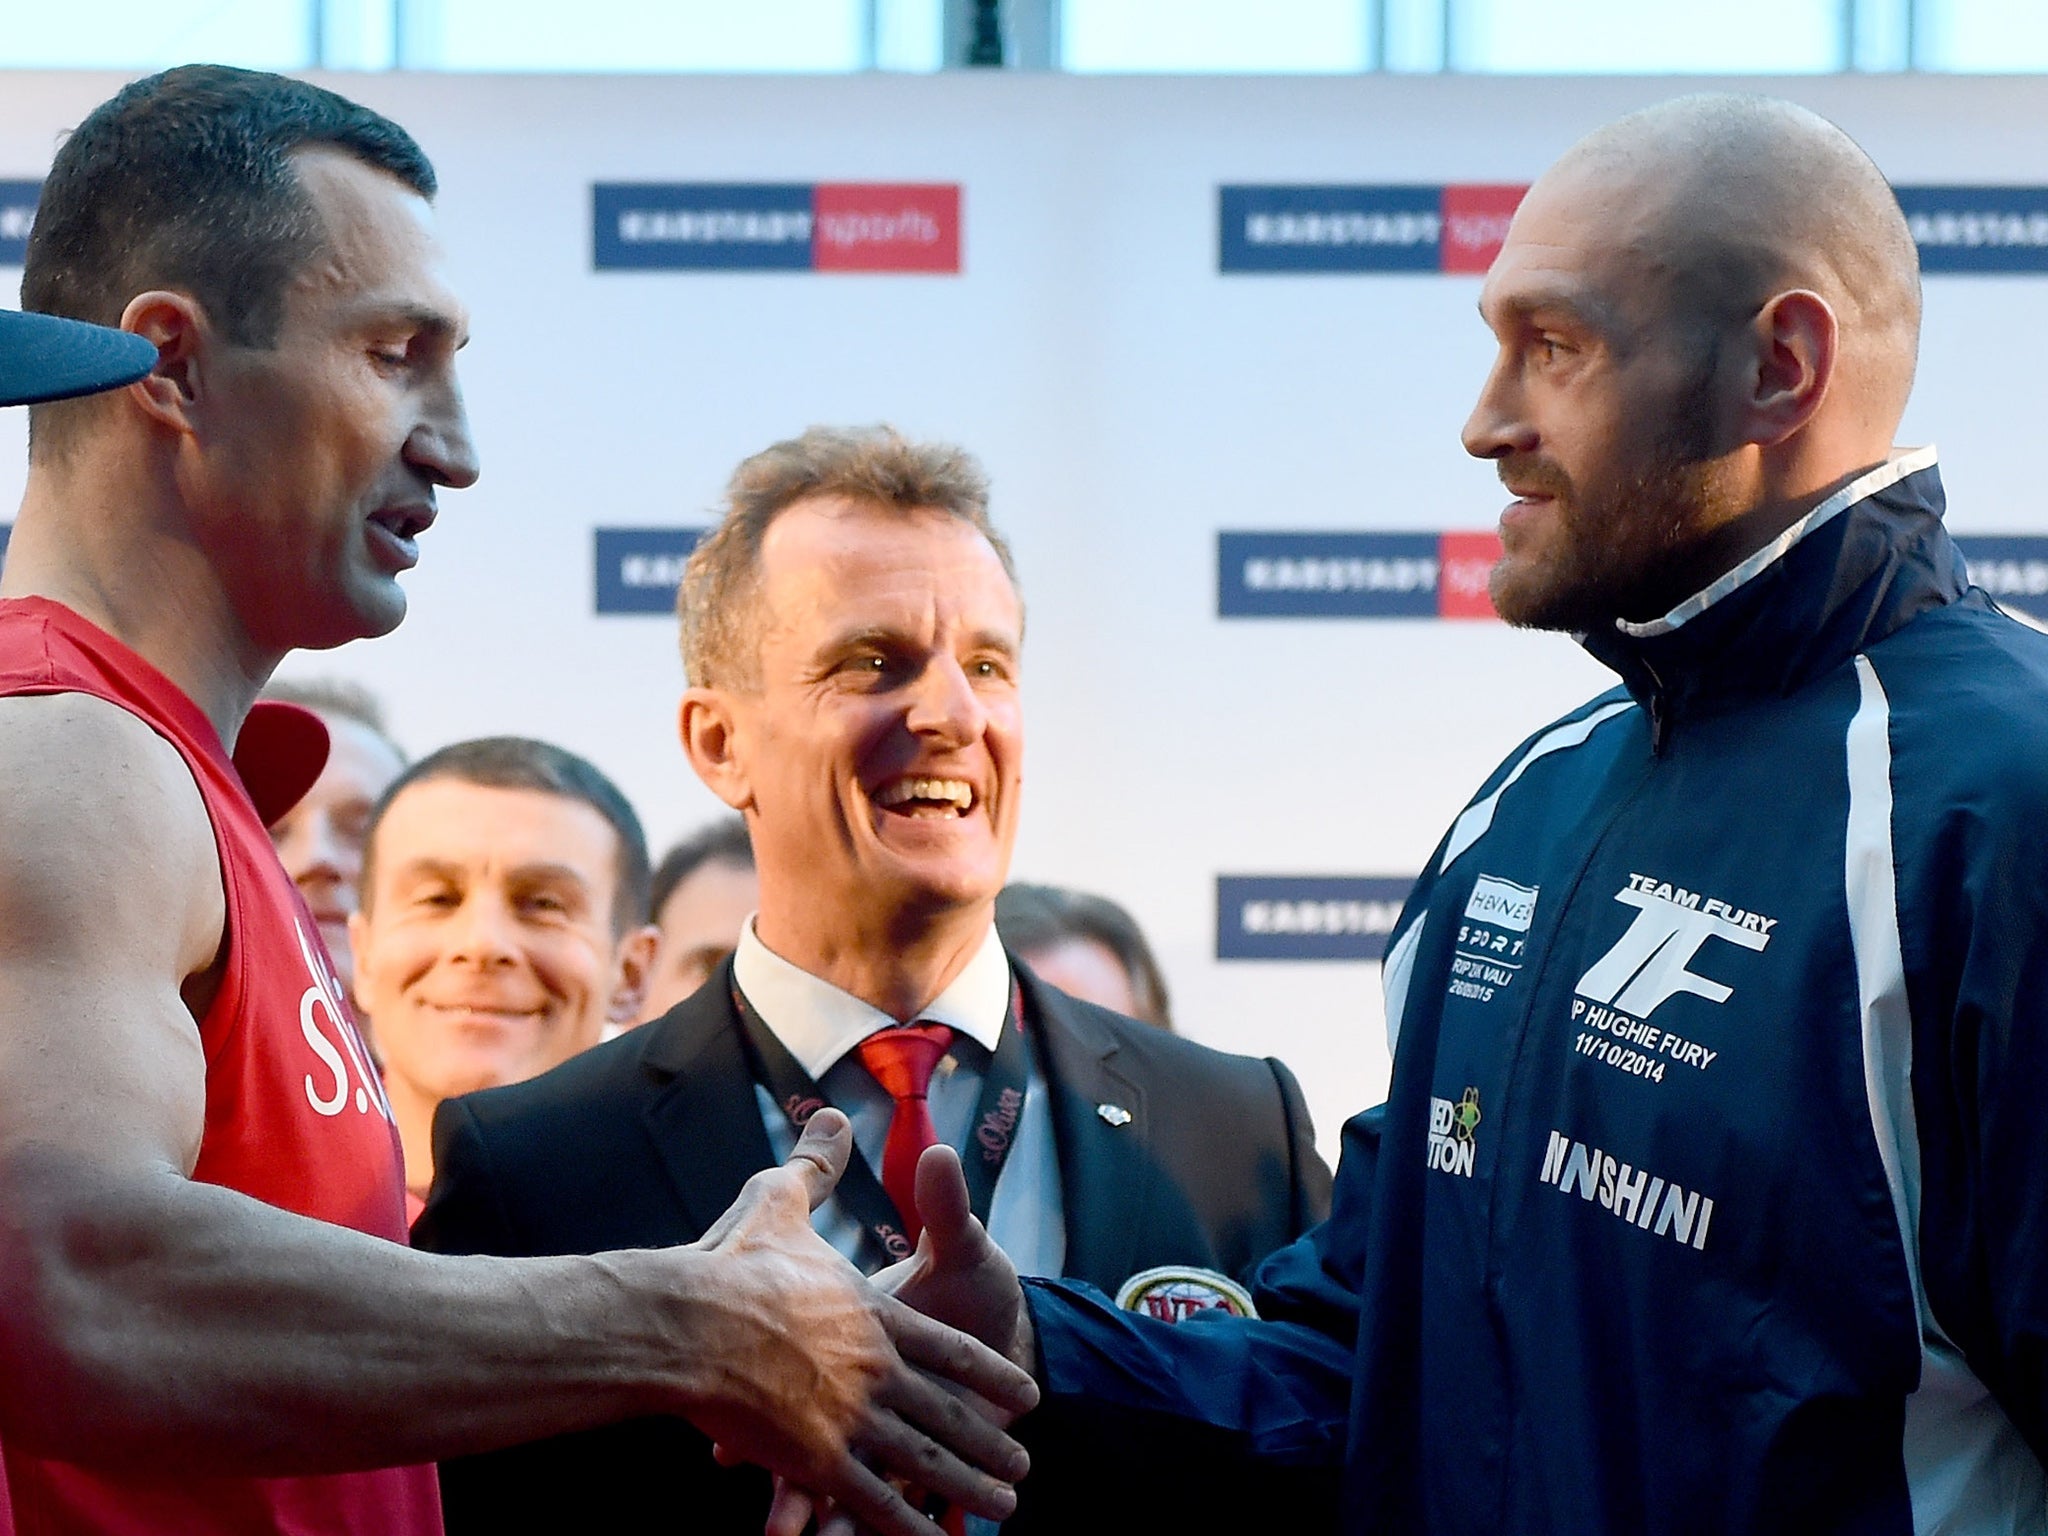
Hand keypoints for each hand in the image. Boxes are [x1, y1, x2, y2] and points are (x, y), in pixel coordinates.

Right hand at [686, 1110, 1036, 1535]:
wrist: (687, 1321)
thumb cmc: (731, 1263)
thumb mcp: (782, 1202)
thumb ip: (816, 1167)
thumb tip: (836, 1115)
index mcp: (875, 1313)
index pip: (949, 1349)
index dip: (988, 1372)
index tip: (1023, 1394)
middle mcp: (876, 1368)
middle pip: (948, 1413)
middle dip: (988, 1441)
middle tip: (1023, 1464)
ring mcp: (851, 1418)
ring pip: (925, 1462)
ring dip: (967, 1487)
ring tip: (1005, 1506)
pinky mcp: (817, 1460)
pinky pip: (871, 1503)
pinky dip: (906, 1529)